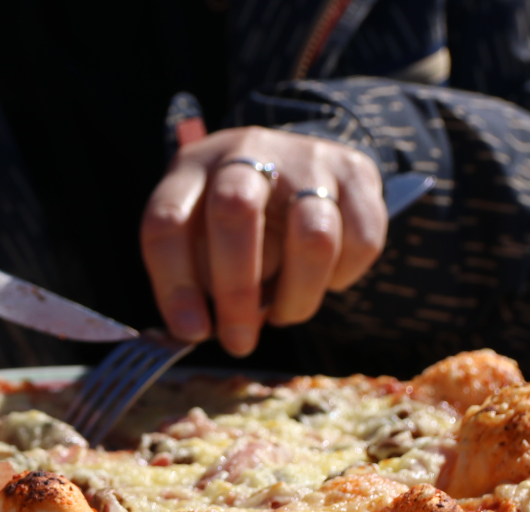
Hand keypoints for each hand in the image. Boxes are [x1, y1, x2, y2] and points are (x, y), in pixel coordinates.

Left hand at [140, 127, 386, 355]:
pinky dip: (341, 277)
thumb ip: (196, 281)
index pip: (167, 222)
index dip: (175, 285)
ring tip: (285, 314)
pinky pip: (361, 241)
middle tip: (239, 341)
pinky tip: (322, 278)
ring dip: (298, 295)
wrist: (295, 164)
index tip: (192, 331)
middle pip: (236, 212)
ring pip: (312, 236)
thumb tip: (198, 331)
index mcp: (191, 170)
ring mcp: (305, 158)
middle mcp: (245, 152)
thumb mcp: (199, 238)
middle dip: (237, 290)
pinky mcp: (356, 171)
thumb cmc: (234, 220)